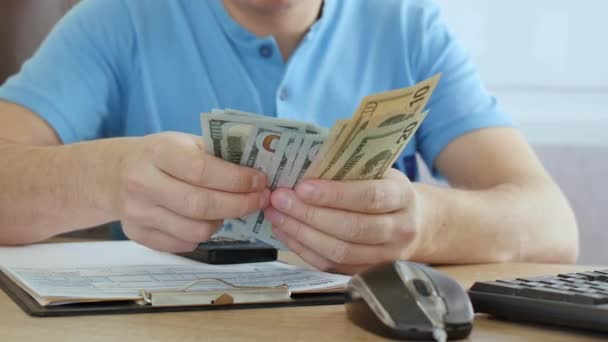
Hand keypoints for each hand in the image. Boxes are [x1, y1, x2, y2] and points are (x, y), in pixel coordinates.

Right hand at [117, 132, 268, 252]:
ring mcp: (138, 213)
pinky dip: (203, 235)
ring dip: (223, 222)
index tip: (260, 182)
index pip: (203, 171)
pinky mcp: (138, 235)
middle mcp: (143, 183)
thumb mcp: (183, 143)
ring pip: (195, 230)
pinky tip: (207, 220)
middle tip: (259, 200)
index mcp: (158, 152)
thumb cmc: (160, 156)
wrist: (114, 174)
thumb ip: (215, 155)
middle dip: (239, 205)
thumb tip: (257, 173)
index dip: (237, 180)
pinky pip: (184, 244)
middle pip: (201, 205)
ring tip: (231, 209)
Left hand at [264, 169, 421, 273]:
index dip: (334, 194)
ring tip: (277, 215)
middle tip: (280, 199)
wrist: (414, 221)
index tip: (302, 187)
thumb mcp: (377, 170)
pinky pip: (331, 266)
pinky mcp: (367, 272)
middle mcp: (400, 229)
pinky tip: (286, 232)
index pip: (369, 197)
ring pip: (340, 252)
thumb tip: (303, 164)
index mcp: (403, 196)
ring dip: (302, 234)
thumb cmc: (385, 188)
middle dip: (310, 215)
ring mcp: (386, 256)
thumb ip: (349, 168)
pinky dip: (304, 250)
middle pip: (352, 228)